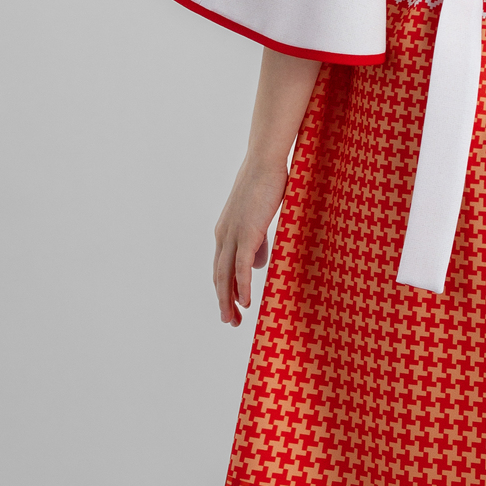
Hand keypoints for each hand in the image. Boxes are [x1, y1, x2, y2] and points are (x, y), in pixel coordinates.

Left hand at [212, 157, 288, 324]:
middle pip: (218, 277)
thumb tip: (257, 265)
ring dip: (228, 301)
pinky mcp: (246, 234)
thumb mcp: (259, 218)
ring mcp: (232, 235)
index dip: (225, 290)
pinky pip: (241, 268)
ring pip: (225, 277)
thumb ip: (257, 242)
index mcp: (225, 232)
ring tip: (233, 320)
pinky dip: (242, 287)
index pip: (221, 268)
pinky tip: (246, 303)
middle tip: (229, 322)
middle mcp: (223, 236)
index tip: (232, 307)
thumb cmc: (266, 185)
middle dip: (223, 302)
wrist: (265, 163)